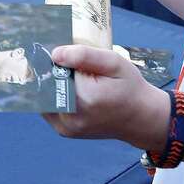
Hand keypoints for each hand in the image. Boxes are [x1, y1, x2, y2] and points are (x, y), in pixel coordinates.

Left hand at [42, 45, 169, 150]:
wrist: (141, 118)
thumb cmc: (130, 87)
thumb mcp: (114, 62)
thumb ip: (84, 55)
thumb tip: (55, 54)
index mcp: (83, 98)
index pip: (52, 73)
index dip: (51, 61)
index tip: (56, 51)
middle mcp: (71, 117)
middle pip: (44, 87)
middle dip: (49, 72)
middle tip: (62, 61)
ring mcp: (66, 128)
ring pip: (43, 99)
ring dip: (50, 85)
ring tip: (67, 74)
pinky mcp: (65, 131)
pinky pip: (49, 109)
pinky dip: (54, 96)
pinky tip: (68, 87)